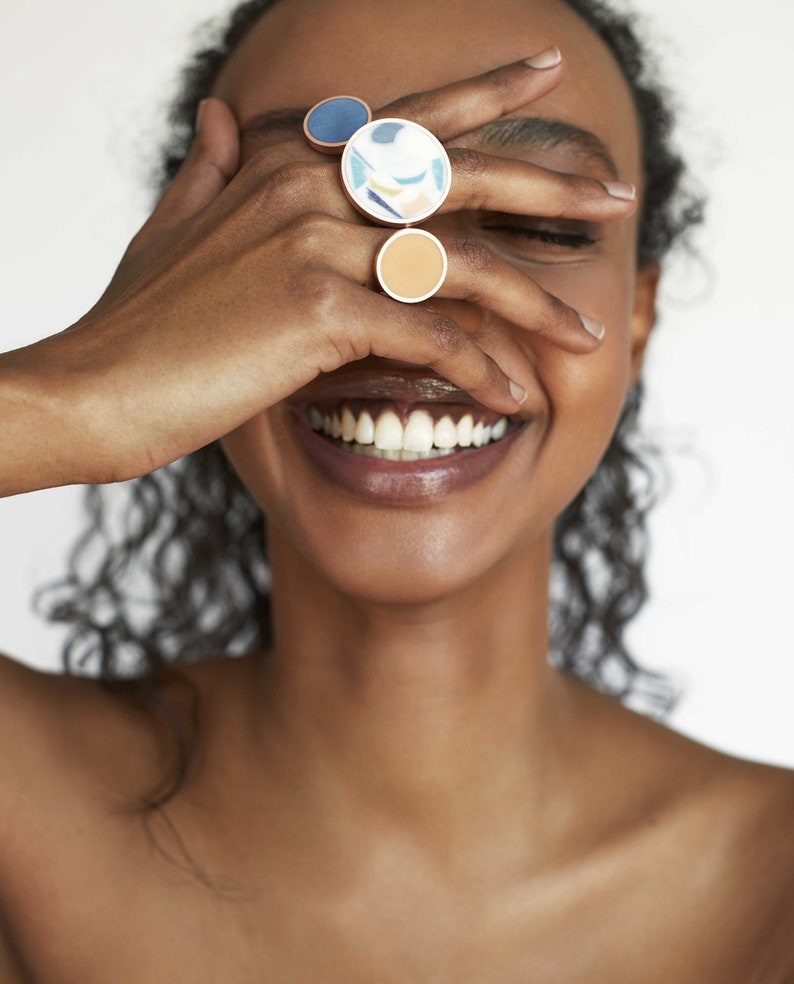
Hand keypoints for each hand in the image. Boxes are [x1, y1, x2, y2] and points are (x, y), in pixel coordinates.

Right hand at [0, 51, 634, 493]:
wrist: (95, 384)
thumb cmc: (138, 319)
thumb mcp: (175, 227)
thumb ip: (214, 171)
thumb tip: (223, 119)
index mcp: (287, 161)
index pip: (405, 117)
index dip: (482, 91)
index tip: (547, 71)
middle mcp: (309, 184)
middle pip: (457, 172)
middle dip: (548, 181)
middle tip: (617, 195)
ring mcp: (314, 240)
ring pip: (459, 261)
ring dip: (535, 300)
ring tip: (590, 334)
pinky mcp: (316, 307)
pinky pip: (428, 336)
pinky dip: (479, 370)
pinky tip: (517, 400)